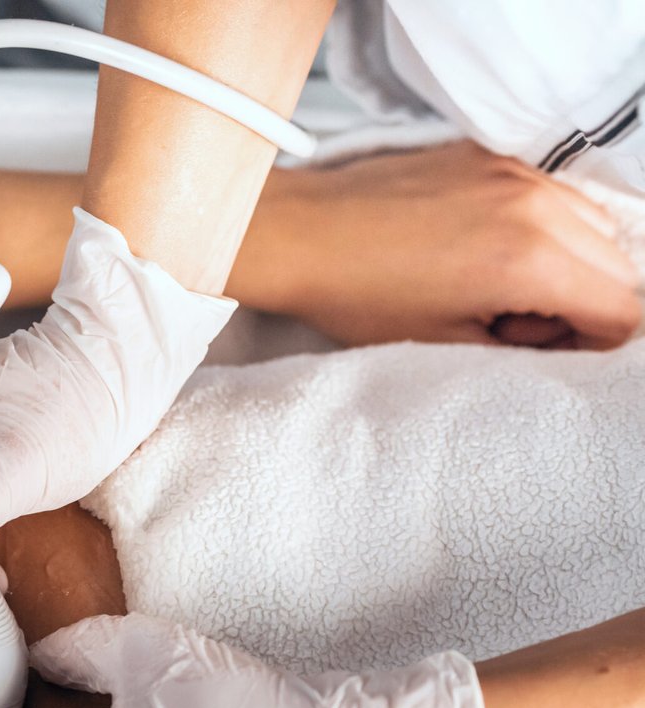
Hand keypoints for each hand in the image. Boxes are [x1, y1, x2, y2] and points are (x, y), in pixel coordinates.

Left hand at [233, 142, 640, 348]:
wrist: (300, 235)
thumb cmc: (358, 295)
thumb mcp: (449, 343)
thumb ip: (528, 347)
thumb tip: (569, 340)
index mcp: (528, 259)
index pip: (624, 306)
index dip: (592, 341)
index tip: (543, 348)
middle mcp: (535, 204)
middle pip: (620, 262)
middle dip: (583, 302)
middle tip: (510, 321)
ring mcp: (515, 172)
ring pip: (594, 222)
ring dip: (568, 260)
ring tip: (494, 284)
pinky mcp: (491, 155)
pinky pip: (552, 192)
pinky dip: (541, 225)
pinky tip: (481, 247)